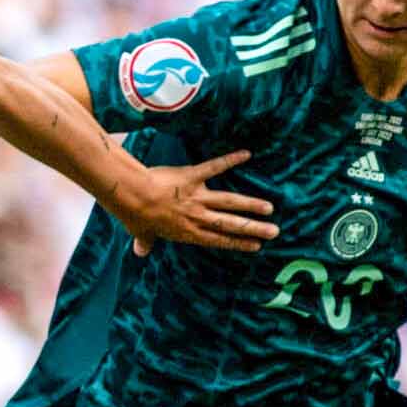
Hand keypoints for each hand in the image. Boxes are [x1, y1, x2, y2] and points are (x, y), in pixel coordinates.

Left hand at [101, 150, 274, 252]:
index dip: (238, 243)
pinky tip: (246, 154)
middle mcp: (197, 217)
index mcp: (187, 232)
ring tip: (269, 207)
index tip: (256, 246)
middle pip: (230, 224)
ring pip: (229, 202)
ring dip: (250, 204)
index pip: (218, 240)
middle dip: (253, 229)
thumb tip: (140, 252)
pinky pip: (214, 167)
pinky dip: (230, 159)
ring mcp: (197, 197)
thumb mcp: (141, 232)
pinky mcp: (192, 176)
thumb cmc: (135, 214)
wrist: (132, 195)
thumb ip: (145, 242)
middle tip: (274, 232)